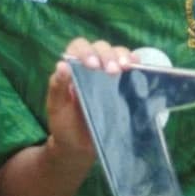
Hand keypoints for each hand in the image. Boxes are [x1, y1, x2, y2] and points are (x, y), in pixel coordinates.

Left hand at [45, 38, 136, 160]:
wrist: (80, 147)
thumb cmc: (65, 125)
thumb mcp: (56, 108)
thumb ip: (57, 87)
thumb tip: (62, 65)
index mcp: (73, 68)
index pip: (79, 48)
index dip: (86, 52)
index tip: (93, 66)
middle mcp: (91, 67)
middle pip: (101, 48)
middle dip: (108, 56)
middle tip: (112, 71)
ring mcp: (108, 75)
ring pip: (117, 53)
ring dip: (123, 57)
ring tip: (125, 68)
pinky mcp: (123, 85)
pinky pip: (131, 68)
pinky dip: (135, 63)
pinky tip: (138, 67)